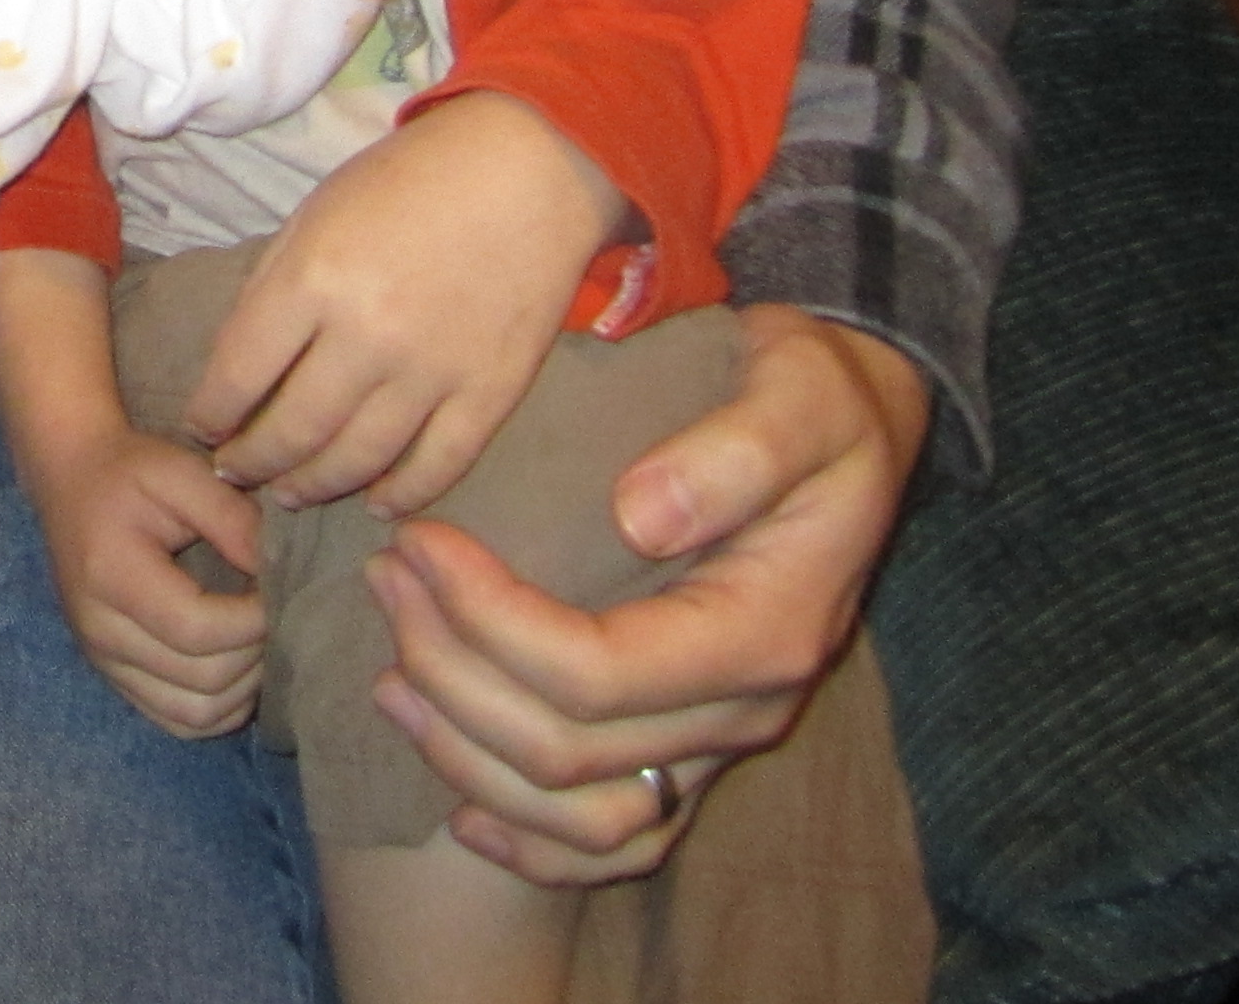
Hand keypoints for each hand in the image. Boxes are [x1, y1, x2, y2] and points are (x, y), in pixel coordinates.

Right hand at [11, 421, 271, 737]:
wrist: (69, 479)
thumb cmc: (128, 470)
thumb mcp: (180, 471)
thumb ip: (232, 518)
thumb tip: (279, 574)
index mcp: (111, 576)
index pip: (197, 631)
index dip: (252, 621)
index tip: (277, 587)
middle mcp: (101, 632)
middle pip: (202, 681)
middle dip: (256, 652)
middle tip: (274, 611)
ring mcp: (104, 661)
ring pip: (195, 715)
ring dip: (243, 687)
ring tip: (257, 639)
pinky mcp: (114, 676)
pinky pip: (178, 722)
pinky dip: (218, 707)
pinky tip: (234, 667)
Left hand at [178, 95, 619, 516]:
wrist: (529, 169)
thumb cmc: (410, 181)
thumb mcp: (317, 213)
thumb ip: (274, 286)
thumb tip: (240, 366)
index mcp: (314, 279)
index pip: (239, 374)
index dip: (210, 413)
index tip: (201, 427)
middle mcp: (368, 336)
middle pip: (294, 430)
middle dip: (254, 462)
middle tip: (239, 472)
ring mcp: (433, 373)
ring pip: (358, 461)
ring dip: (314, 486)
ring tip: (292, 491)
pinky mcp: (490, 395)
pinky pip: (437, 467)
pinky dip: (401, 496)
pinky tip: (375, 502)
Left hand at [364, 304, 928, 885]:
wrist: (853, 430)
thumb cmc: (815, 399)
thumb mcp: (800, 394)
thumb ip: (735, 453)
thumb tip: (640, 516)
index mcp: (764, 633)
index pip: (596, 672)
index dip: (488, 621)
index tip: (418, 541)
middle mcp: (744, 711)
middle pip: (566, 749)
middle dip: (451, 669)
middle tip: (385, 575)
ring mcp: (718, 743)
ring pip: (580, 818)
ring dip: (468, 758)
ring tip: (388, 674)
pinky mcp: (692, 751)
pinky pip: (615, 844)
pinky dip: (532, 843)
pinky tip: (459, 814)